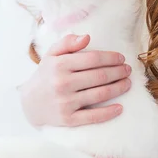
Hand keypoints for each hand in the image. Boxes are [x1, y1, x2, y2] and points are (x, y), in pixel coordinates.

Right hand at [17, 33, 131, 127]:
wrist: (29, 103)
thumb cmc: (46, 74)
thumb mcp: (52, 54)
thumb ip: (68, 42)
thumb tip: (87, 37)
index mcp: (60, 65)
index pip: (93, 58)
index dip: (110, 57)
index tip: (121, 57)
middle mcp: (63, 83)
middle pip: (100, 76)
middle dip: (118, 71)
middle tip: (128, 70)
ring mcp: (66, 102)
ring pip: (100, 94)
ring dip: (118, 88)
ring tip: (128, 83)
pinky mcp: (68, 119)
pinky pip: (93, 117)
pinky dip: (109, 112)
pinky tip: (120, 107)